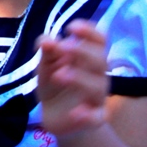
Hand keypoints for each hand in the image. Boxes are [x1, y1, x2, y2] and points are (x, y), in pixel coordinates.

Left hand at [36, 20, 110, 137]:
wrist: (54, 115)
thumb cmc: (55, 83)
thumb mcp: (47, 65)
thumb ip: (47, 51)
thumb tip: (45, 40)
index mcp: (87, 58)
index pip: (99, 40)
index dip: (89, 32)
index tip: (71, 28)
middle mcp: (96, 75)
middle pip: (100, 60)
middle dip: (82, 52)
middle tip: (62, 48)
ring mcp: (96, 97)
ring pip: (98, 86)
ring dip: (80, 79)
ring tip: (58, 75)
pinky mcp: (93, 119)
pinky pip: (98, 117)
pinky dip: (89, 116)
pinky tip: (77, 113)